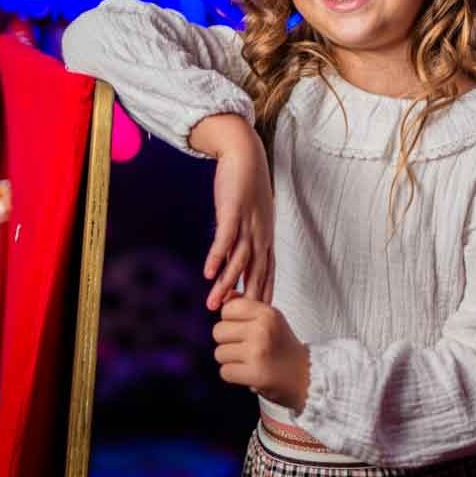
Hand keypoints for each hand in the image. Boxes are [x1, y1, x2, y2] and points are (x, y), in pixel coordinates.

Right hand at [190, 115, 274, 311]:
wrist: (245, 154)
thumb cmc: (247, 185)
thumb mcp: (250, 215)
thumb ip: (243, 238)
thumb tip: (233, 258)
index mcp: (266, 236)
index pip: (267, 272)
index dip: (262, 294)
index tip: (256, 317)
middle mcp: (260, 233)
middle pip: (254, 273)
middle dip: (245, 299)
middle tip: (235, 322)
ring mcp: (248, 223)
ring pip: (238, 261)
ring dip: (226, 284)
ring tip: (213, 304)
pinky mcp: (233, 211)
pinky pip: (225, 239)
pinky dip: (217, 257)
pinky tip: (208, 273)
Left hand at [212, 297, 309, 412]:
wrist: (305, 375)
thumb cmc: (283, 347)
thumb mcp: (271, 319)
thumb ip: (247, 307)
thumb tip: (225, 296)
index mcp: (267, 313)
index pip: (227, 310)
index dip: (230, 321)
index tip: (242, 330)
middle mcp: (262, 330)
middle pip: (218, 331)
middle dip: (227, 342)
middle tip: (244, 348)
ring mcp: (257, 352)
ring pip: (219, 353)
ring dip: (230, 360)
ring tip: (247, 361)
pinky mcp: (255, 374)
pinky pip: (224, 372)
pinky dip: (233, 375)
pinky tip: (247, 373)